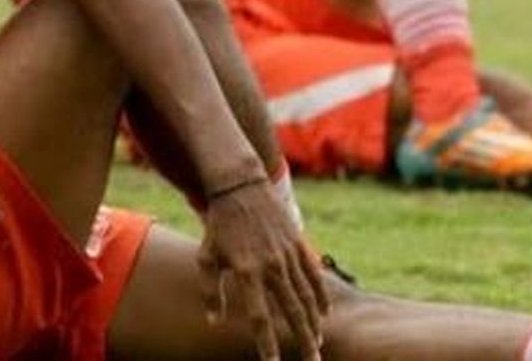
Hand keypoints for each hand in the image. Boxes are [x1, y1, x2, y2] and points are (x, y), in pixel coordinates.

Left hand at [198, 179, 329, 360]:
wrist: (241, 186)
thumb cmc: (219, 225)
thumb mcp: (206, 257)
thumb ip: (212, 291)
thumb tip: (214, 321)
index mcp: (246, 271)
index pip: (259, 316)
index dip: (266, 342)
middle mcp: (270, 265)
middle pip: (291, 311)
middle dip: (302, 341)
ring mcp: (287, 254)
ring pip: (305, 296)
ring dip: (313, 323)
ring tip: (317, 344)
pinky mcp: (298, 243)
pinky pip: (313, 275)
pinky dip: (320, 296)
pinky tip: (324, 314)